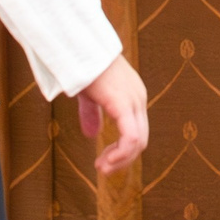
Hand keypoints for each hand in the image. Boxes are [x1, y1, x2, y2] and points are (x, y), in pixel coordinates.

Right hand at [76, 54, 149, 175]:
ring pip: (138, 142)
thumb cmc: (82, 67)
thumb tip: (92, 135)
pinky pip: (130, 137)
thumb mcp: (89, 94)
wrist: (78, 48)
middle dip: (122, 160)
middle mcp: (138, 99)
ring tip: (103, 168)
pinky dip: (121, 154)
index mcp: (133, 97)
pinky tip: (106, 160)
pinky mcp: (124, 104)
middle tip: (102, 170)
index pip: (137, 131)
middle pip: (140, 140)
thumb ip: (92, 114)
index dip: (122, 151)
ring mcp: (134, 101)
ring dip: (121, 160)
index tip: (103, 162)